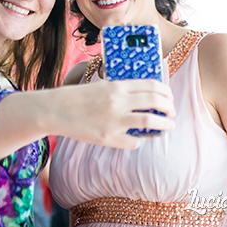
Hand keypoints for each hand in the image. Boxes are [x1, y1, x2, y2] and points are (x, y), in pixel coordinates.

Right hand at [57, 79, 175, 149]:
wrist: (54, 110)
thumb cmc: (76, 97)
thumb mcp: (100, 86)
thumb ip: (120, 90)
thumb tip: (144, 97)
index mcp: (116, 85)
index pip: (151, 85)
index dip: (165, 91)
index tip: (168, 97)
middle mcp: (117, 101)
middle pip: (155, 101)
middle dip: (169, 107)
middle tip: (172, 112)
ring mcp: (113, 120)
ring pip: (150, 121)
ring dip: (164, 124)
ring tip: (168, 126)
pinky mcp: (108, 137)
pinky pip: (133, 141)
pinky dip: (139, 140)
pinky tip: (137, 139)